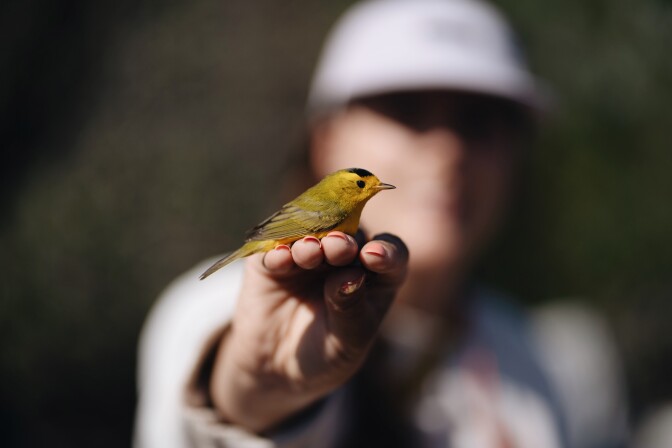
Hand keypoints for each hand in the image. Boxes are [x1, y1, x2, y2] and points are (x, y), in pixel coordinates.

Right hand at [209, 231, 407, 431]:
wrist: (280, 368)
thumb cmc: (328, 351)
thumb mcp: (347, 339)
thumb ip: (351, 308)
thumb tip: (349, 276)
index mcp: (376, 273)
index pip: (391, 254)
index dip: (387, 251)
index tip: (374, 257)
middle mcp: (344, 255)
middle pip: (350, 237)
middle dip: (343, 242)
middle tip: (337, 247)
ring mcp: (308, 253)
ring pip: (312, 236)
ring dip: (312, 242)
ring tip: (310, 253)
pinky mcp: (273, 259)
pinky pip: (274, 248)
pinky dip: (278, 251)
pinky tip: (280, 258)